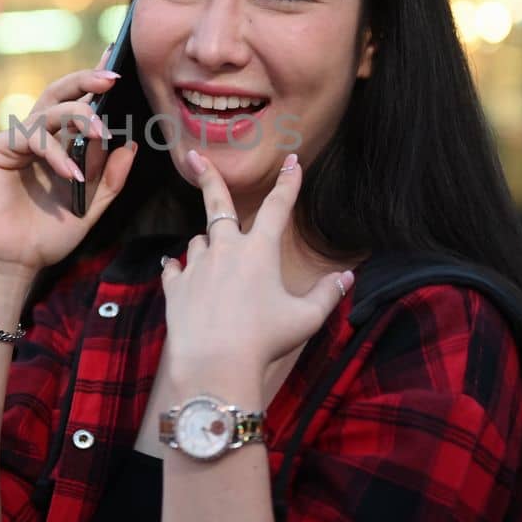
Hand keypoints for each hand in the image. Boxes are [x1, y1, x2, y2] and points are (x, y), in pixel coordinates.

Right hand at [0, 47, 138, 274]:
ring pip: (47, 112)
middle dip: (86, 81)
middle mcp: (33, 136)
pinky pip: (30, 138)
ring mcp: (12, 141)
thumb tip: (131, 145)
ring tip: (99, 134)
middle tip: (112, 79)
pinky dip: (55, 153)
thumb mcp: (92, 205)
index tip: (118, 66)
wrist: (14, 262)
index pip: (76, 104)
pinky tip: (71, 174)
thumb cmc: (47, 235)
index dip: (94, 82)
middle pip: (58, 94)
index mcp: (56, 143)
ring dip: (78, 117)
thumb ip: (111, 178)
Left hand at [160, 149, 354, 381]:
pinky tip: (179, 273)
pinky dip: (179, 269)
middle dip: (210, 177)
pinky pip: (174, 269)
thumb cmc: (264, 341)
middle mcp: (225, 249)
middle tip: (194, 157)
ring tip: (214, 257)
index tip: (292, 162)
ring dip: (207, 244)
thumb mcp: (305, 319)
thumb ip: (328, 294)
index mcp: (260, 250)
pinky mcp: (176, 287)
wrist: (215, 364)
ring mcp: (197, 266)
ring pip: (199, 241)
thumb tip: (347, 276)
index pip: (278, 206)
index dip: (288, 183)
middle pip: (217, 204)